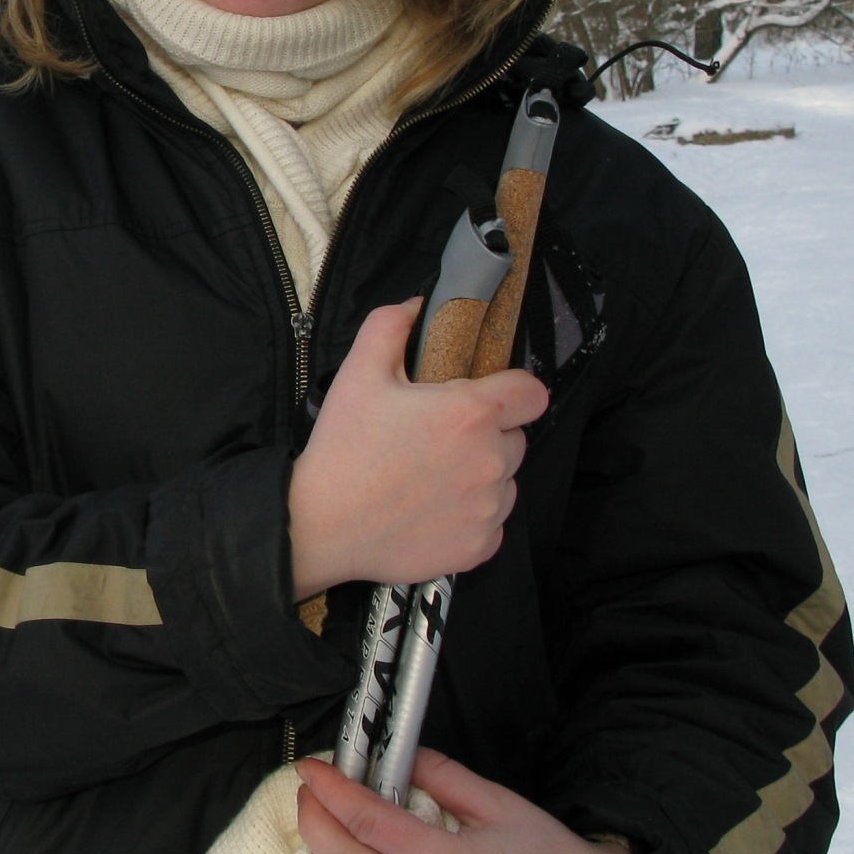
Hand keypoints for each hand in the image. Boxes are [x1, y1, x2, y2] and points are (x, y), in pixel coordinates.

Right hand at [287, 300, 548, 600]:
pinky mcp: (480, 547)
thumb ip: (392, 326)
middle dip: (488, 434)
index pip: (532, 393)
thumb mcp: (359, 372)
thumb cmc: (343, 449)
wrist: (321, 526)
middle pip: (516, 438)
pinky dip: (471, 516)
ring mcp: (488, 508)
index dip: (512, 391)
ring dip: (481, 476)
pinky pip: (492, 523)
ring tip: (432, 477)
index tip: (487, 397)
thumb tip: (417, 306)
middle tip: (439, 439)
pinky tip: (432, 510)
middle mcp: (491, 461)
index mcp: (471, 414)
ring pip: (505, 481)